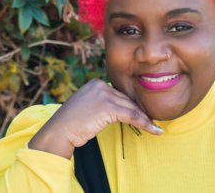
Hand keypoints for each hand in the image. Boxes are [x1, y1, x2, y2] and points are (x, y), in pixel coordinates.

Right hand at [29, 79, 162, 158]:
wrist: (58, 131)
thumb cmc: (72, 122)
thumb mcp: (88, 105)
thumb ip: (103, 102)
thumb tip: (121, 108)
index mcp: (96, 83)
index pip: (119, 94)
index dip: (132, 105)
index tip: (142, 113)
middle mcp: (101, 85)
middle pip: (126, 99)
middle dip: (140, 111)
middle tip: (152, 120)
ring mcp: (104, 94)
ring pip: (131, 107)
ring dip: (145, 119)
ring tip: (155, 127)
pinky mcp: (107, 107)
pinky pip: (131, 115)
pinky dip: (144, 123)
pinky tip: (153, 129)